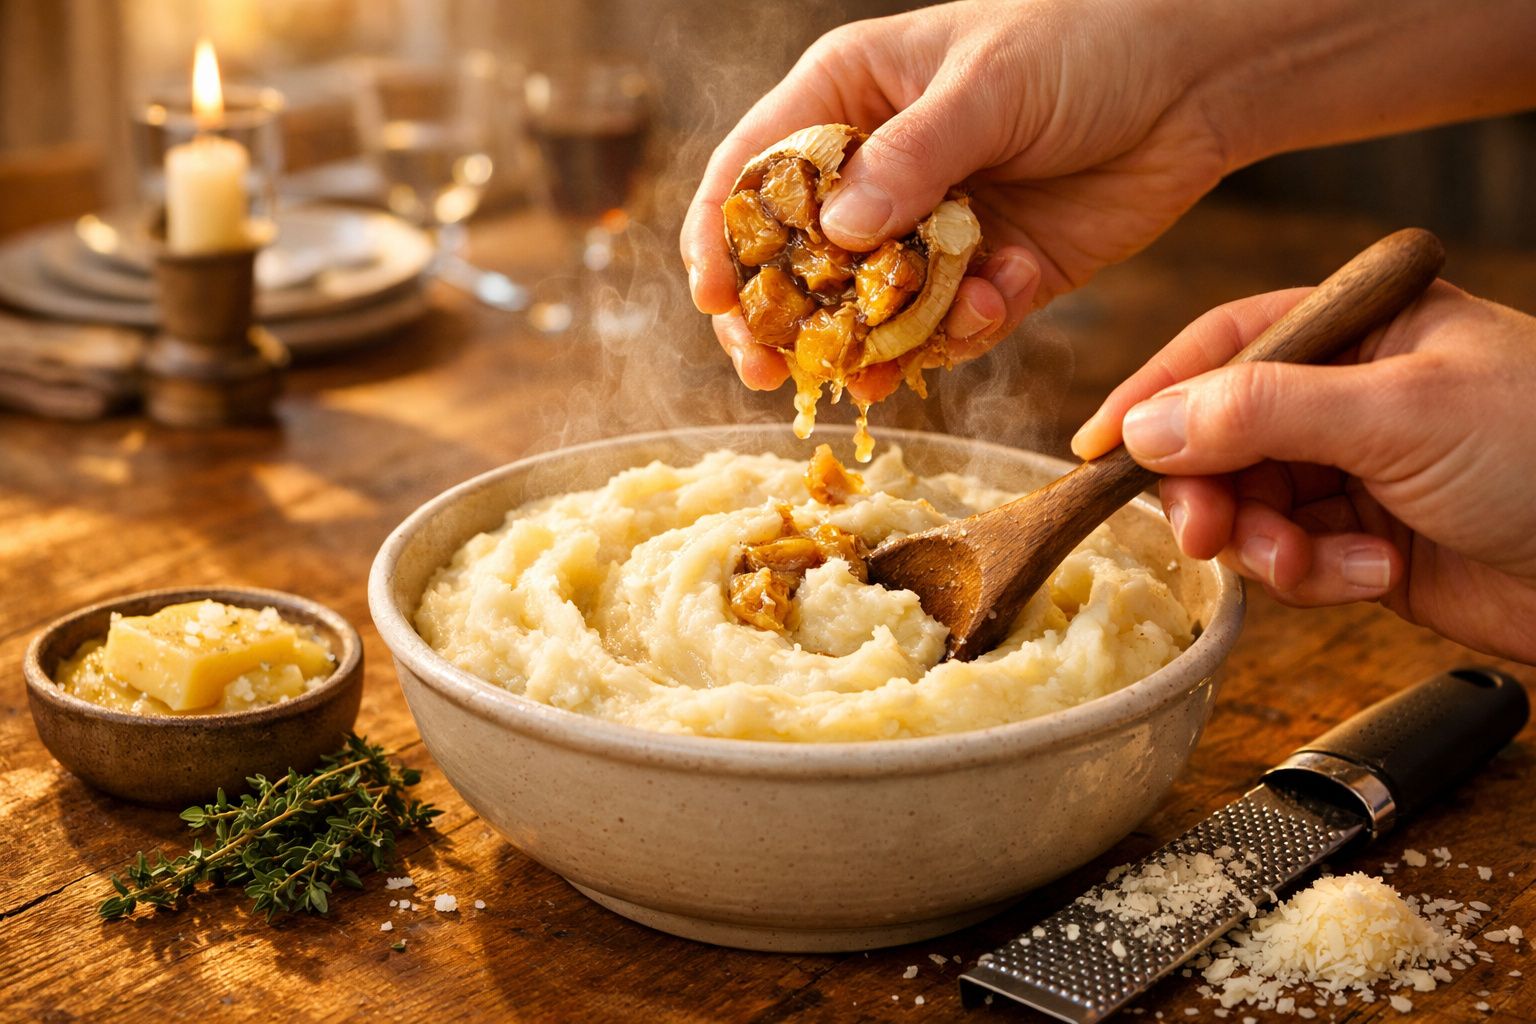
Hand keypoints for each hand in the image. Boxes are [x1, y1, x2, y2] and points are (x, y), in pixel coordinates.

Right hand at [681, 0, 1233, 400]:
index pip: (754, 173)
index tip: (716, 299)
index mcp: (848, 100)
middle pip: (796, 262)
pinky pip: (948, 329)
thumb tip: (836, 234)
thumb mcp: (990, 84)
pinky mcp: (988, 277)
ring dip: (871, 346)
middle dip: (784, 321)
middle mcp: (878, 172)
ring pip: (869, 312)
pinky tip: (992, 303)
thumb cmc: (1085, 41)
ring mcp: (929, 232)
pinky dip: (960, 333)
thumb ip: (912, 157)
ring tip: (876, 374)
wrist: (1197, 81)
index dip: (722, 237)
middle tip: (774, 374)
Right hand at [1072, 282, 1535, 663]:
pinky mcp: (1365, 541)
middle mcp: (1348, 392)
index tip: (1098, 449)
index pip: (1223, 344)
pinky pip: (1293, 557)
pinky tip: (1370, 577)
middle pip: (1220, 435)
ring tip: (1314, 566)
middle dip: (1211, 490)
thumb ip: (1261, 411)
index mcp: (1359, 327)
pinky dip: (1315, 575)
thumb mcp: (1399, 413)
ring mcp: (1355, 469)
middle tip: (1205, 532)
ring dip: (1266, 544)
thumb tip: (1145, 423)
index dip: (1155, 394)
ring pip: (1248, 504)